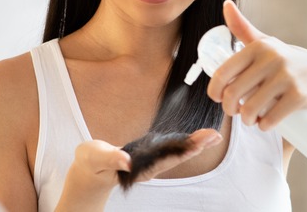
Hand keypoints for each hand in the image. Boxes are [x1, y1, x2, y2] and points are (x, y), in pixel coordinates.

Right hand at [56, 130, 220, 211]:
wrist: (91, 170)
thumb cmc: (92, 163)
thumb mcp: (96, 158)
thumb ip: (111, 159)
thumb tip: (127, 161)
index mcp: (139, 168)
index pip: (166, 160)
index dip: (184, 151)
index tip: (200, 143)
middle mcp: (149, 167)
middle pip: (177, 157)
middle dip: (196, 146)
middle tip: (215, 135)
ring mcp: (151, 162)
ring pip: (178, 153)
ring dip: (195, 144)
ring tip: (213, 136)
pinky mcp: (151, 155)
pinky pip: (172, 149)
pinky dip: (186, 142)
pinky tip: (198, 138)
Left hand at [207, 0, 306, 129]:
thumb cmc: (288, 61)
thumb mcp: (267, 43)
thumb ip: (243, 28)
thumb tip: (226, 5)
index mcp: (258, 47)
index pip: (223, 73)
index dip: (215, 91)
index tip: (219, 99)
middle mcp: (271, 59)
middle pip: (233, 94)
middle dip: (230, 109)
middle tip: (236, 112)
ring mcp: (286, 77)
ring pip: (250, 109)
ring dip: (247, 120)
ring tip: (250, 119)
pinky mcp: (299, 95)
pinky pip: (271, 118)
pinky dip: (264, 125)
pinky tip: (265, 123)